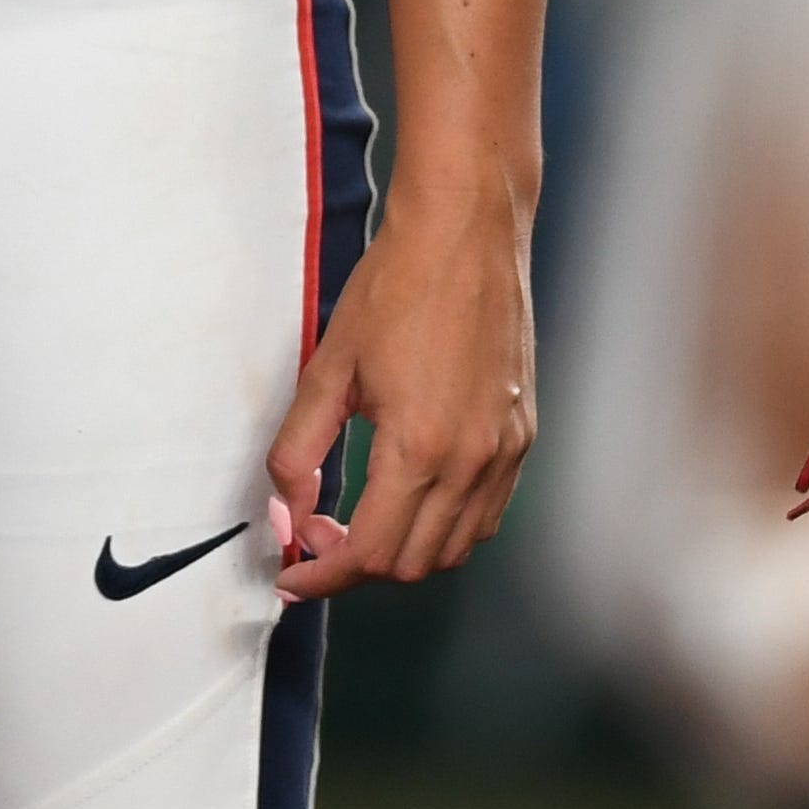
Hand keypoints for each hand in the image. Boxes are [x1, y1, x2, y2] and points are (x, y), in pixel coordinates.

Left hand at [262, 179, 534, 597]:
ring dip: (403, 552)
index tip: (290, 573)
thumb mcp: (327, 368)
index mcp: (419, 449)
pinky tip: (411, 497)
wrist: (465, 232)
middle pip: (412, 564)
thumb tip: (286, 514)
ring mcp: (506, 452)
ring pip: (455, 549)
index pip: (369, 555)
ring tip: (360, 519)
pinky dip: (446, 528)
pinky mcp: (522, 436)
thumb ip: (298, 451)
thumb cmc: (395, 288)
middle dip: (355, 567)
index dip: (322, 576)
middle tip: (315, 536)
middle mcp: (472, 462)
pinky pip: (486, 515)